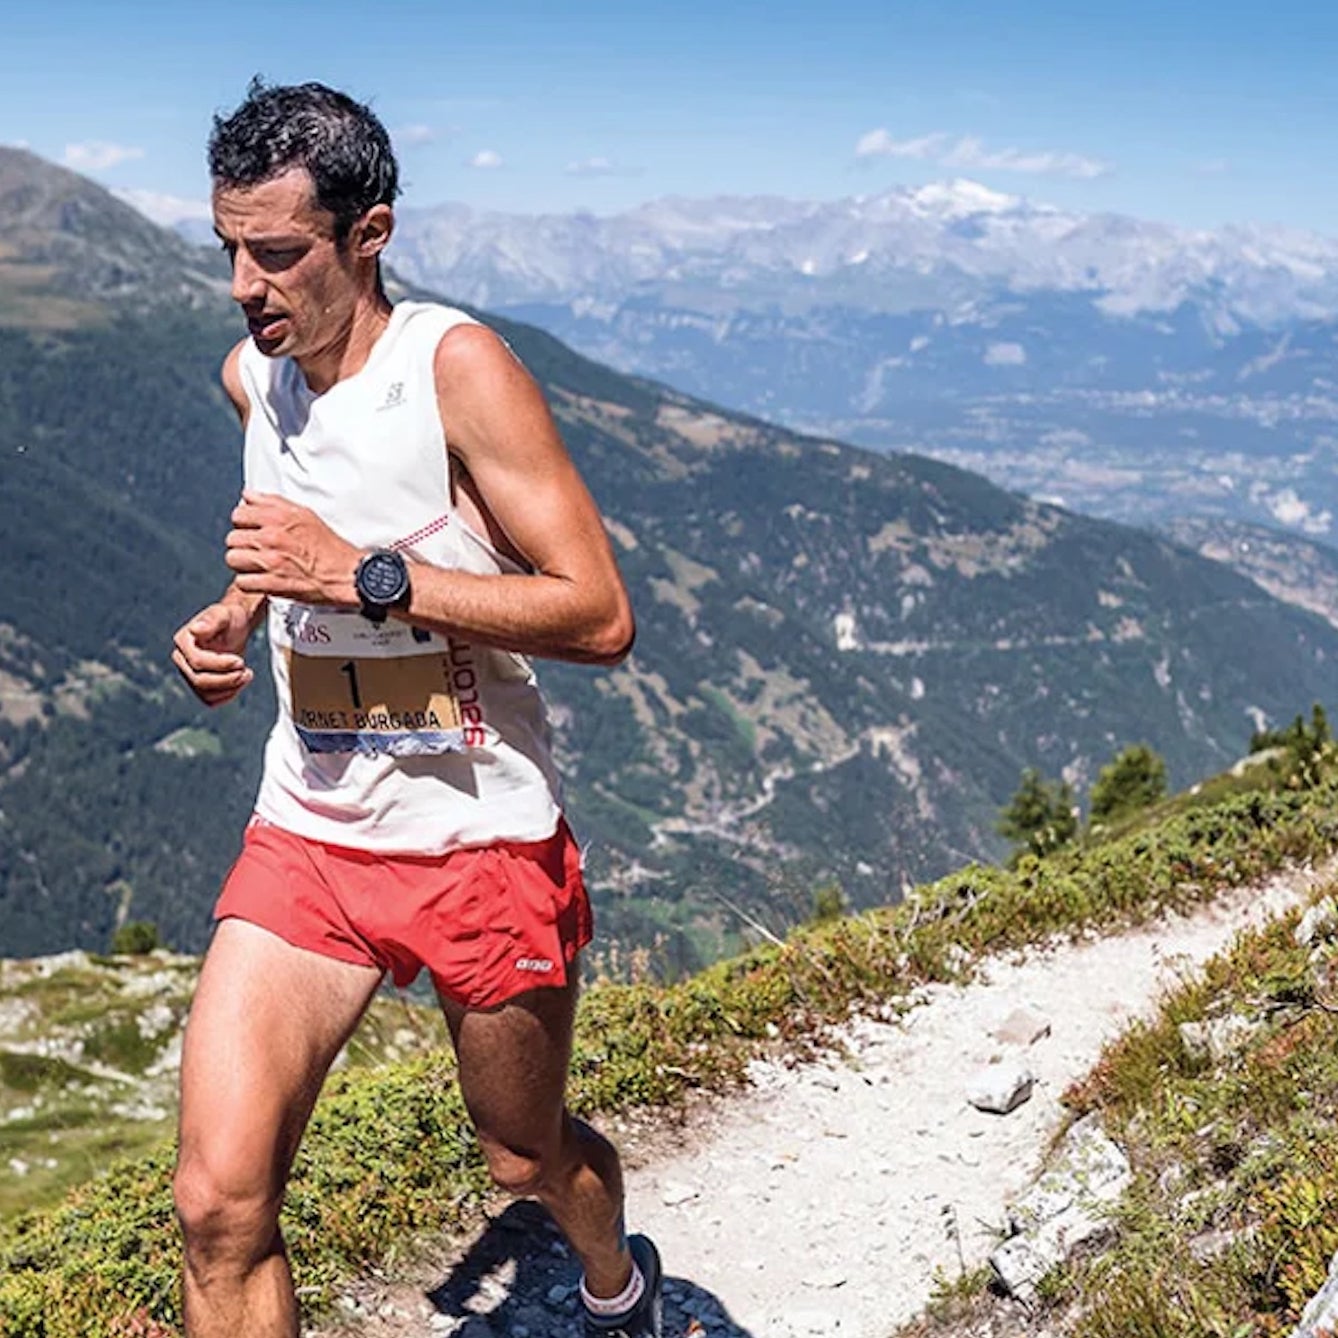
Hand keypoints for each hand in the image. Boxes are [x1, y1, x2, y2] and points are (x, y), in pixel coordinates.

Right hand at [172, 601, 255, 706]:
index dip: (220, 665)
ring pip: (206, 694)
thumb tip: (195, 629)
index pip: (197, 662)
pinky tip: (240, 682)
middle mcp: (182, 659)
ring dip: (230, 688)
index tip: (241, 661)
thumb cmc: (229, 619)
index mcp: (183, 641)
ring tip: (247, 675)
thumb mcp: (223, 615)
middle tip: (247, 672)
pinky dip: (228, 695)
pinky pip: (211, 700)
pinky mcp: (200, 685)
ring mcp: (189, 674)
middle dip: (227, 679)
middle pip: (200, 681)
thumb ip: (211, 621)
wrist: (234, 628)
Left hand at [225, 491, 359, 605]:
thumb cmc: (330, 548)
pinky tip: (262, 579)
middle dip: (243, 545)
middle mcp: (271, 537)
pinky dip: (250, 583)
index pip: (238, 514)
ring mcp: (270, 561)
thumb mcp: (305, 515)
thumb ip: (273, 503)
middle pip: (232, 538)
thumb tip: (249, 496)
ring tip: (258, 566)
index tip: (252, 531)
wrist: (346, 575)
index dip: (244, 524)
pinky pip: (242, 582)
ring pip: (233, 560)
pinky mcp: (271, 583)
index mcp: (279, 517)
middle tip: (258, 551)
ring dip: (243, 564)